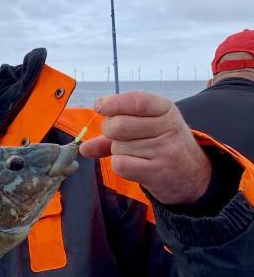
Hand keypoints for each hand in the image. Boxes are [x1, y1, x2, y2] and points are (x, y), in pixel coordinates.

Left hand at [79, 91, 211, 204]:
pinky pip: (120, 164)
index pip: (136, 100)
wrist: (192, 175)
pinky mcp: (157, 171)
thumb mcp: (148, 129)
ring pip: (117, 147)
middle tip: (119, 138)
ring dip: (119, 152)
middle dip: (110, 132)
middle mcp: (168, 126)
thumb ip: (115, 134)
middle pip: (118, 125)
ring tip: (138, 154)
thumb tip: (84, 147)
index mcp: (166, 109)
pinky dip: (121, 166)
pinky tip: (136, 166)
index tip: (100, 106)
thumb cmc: (163, 146)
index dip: (113, 103)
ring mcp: (164, 149)